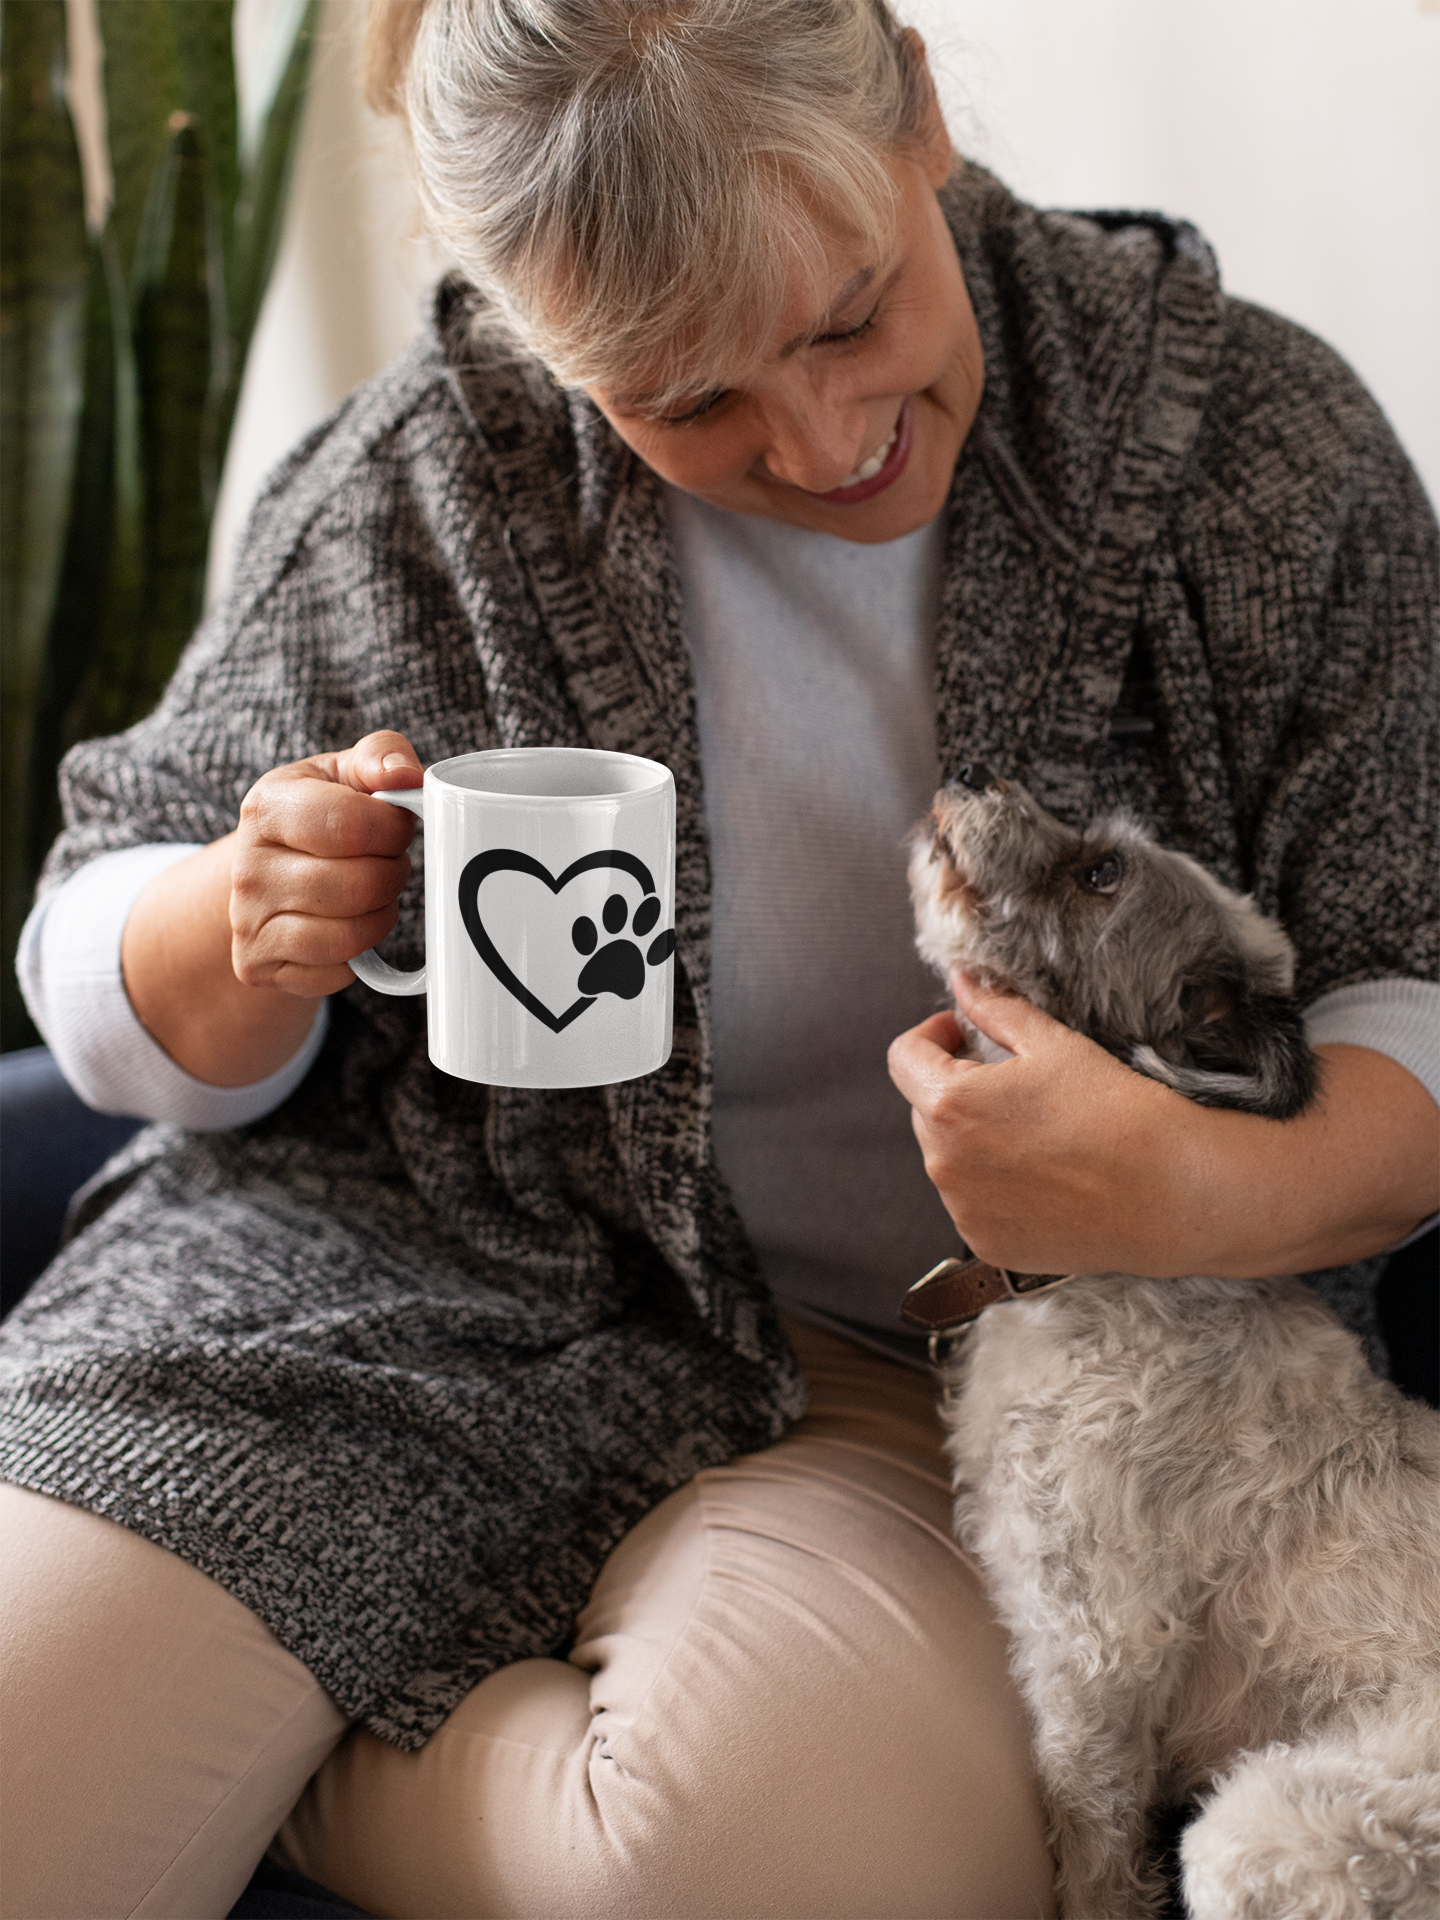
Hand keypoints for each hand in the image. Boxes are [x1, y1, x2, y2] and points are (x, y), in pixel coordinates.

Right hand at [230, 731, 422, 994]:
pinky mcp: (258, 966)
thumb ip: (381, 756)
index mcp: (267, 807)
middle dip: (392, 874)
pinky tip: (347, 925)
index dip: (394, 830)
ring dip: (380, 916)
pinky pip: (337, 973)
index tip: (397, 826)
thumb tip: (407, 776)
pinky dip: (358, 955)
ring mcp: (247, 922)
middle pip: (360, 885)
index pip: (351, 825)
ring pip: (350, 936)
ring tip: (370, 892)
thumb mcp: (344, 773)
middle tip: (386, 862)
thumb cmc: (320, 816)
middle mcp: (248, 867)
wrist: (264, 872)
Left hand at [887, 972, 1439, 1278]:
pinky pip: (972, 1203)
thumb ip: (994, 1009)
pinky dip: (994, 1186)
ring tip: (1037, 1133)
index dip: (932, 1035)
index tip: (964, 1033)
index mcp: (948, 1103)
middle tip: (1015, 1083)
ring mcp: (962, 1210)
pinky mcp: (987, 1244)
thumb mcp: (1053, 1044)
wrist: (1171, 1193)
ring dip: (973, 1139)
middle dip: (957, 1087)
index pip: (904, 1057)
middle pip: (925, 1108)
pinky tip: (1045, 1176)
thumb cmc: (1116, 1111)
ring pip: (948, 1158)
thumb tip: (961, 982)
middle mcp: (942, 1163)